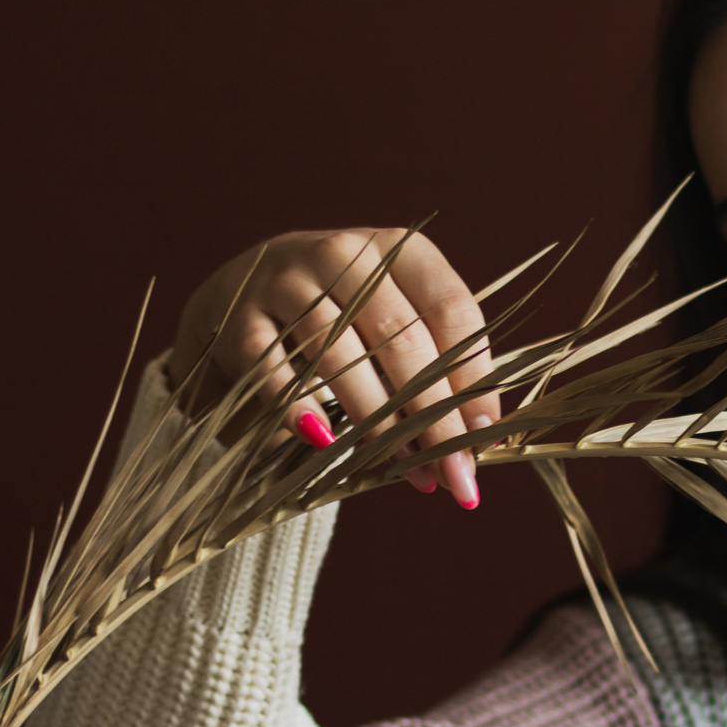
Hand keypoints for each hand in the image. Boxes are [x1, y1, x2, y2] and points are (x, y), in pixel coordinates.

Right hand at [172, 227, 496, 507]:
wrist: (245, 289)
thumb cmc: (345, 313)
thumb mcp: (395, 315)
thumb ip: (438, 360)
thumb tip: (481, 435)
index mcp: (399, 249)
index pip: (451, 310)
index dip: (473, 379)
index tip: (484, 438)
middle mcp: (344, 254)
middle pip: (401, 339)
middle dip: (432, 416)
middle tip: (452, 476)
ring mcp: (287, 283)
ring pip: (340, 355)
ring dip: (375, 420)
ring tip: (400, 467)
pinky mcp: (242, 319)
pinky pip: (272, 369)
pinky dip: (298, 408)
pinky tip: (325, 443)